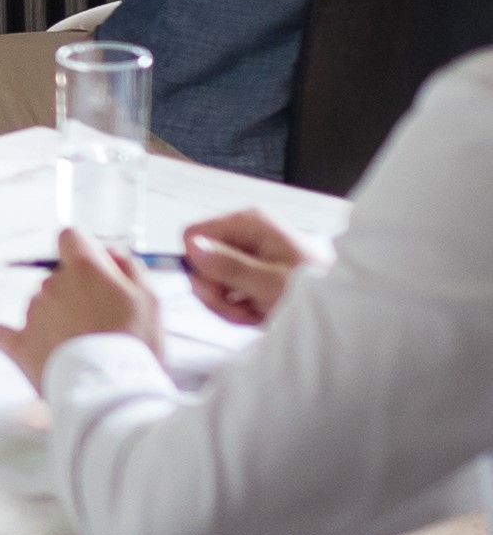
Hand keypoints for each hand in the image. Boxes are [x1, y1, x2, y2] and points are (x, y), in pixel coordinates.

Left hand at [0, 227, 165, 393]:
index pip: (71, 237)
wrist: (109, 390)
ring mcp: (31, 314)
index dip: (84, 250)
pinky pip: (1, 333)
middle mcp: (51, 285)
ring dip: (55, 318)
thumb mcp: (149, 298)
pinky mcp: (17, 344)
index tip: (95, 269)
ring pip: (39, 305)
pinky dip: (9, 336)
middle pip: (58, 278)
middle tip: (100, 322)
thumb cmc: (135, 344)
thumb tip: (109, 252)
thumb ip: (128, 267)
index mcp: (83, 270)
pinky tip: (26, 343)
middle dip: (76, 294)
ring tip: (81, 345)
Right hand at [180, 204, 322, 326]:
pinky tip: (259, 312)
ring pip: (209, 281)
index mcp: (247, 222)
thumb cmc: (312, 289)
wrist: (341, 306)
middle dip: (217, 293)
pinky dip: (237, 307)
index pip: (192, 236)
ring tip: (257, 312)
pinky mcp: (246, 270)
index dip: (200, 266)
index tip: (224, 289)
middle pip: (199, 262)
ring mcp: (243, 252)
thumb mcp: (269, 282)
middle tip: (244, 308)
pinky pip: (223, 291)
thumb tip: (193, 249)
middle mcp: (242, 232)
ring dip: (228, 305)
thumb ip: (229, 266)